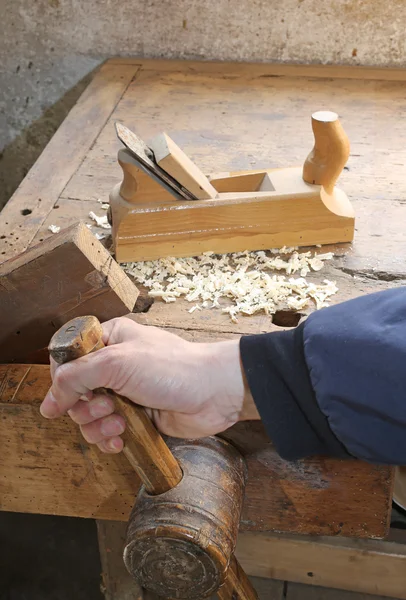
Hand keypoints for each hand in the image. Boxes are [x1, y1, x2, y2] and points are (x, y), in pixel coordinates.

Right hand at [40, 317, 258, 452]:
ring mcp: (126, 392)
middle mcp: (115, 365)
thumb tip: (48, 404)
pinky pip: (108, 432)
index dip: (64, 380)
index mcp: (110, 340)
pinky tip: (121, 439)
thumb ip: (75, 377)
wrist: (215, 393)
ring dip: (98, 425)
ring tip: (120, 423)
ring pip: (89, 416)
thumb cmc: (172, 367)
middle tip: (107, 406)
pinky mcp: (137, 416)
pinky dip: (110, 438)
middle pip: (75, 392)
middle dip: (86, 407)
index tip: (70, 394)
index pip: (68, 359)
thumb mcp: (116, 363)